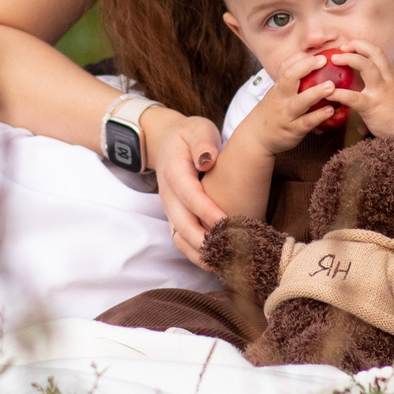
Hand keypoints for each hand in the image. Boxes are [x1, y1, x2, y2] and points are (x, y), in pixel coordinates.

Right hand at [142, 105, 226, 265]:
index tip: (227, 223)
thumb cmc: (188, 135)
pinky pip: (180, 239)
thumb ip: (202, 143)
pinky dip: (195, 252)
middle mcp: (168, 194)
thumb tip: (207, 160)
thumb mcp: (197, 129)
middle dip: (203, 241)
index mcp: (174, 171)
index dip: (207, 211)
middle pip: (181, 223)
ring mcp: (169, 208)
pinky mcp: (174, 216)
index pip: (190, 195)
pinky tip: (214, 261)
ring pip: (178, 236)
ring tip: (222, 265)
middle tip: (228, 252)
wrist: (165, 141)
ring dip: (198, 253)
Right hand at [243, 52, 351, 150]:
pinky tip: (330, 110)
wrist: (257, 137)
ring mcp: (287, 114)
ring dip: (316, 92)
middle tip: (324, 61)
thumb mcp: (278, 94)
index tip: (316, 54)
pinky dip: (319, 116)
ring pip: (300, 101)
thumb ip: (292, 83)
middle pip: (289, 78)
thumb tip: (316, 68)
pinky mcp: (293, 130)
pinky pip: (307, 122)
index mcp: (278, 88)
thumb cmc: (273, 112)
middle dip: (306, 66)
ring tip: (331, 86)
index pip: (286, 67)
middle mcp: (281, 98)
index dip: (300, 58)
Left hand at [320, 41, 393, 133]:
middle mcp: (386, 80)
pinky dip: (339, 93)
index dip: (363, 45)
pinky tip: (329, 93)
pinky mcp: (372, 107)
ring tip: (334, 60)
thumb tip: (357, 88)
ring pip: (367, 67)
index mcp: (389, 77)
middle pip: (375, 53)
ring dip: (349, 59)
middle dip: (356, 46)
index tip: (349, 45)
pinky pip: (353, 97)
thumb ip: (377, 88)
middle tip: (340, 49)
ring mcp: (380, 92)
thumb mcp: (391, 94)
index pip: (378, 53)